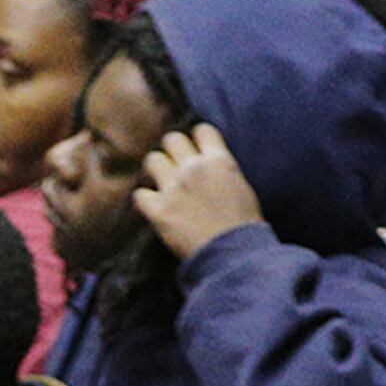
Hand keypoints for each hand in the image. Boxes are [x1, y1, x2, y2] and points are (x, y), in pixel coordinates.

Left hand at [136, 125, 267, 259]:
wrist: (234, 256)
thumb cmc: (245, 227)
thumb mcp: (243, 189)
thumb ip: (223, 171)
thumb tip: (214, 166)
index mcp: (219, 161)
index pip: (201, 130)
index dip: (199, 140)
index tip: (199, 151)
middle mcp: (193, 169)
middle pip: (172, 139)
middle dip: (174, 151)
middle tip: (178, 168)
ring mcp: (173, 188)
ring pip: (153, 159)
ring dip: (157, 170)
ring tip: (164, 184)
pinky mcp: (159, 211)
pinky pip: (140, 194)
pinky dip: (145, 200)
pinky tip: (154, 207)